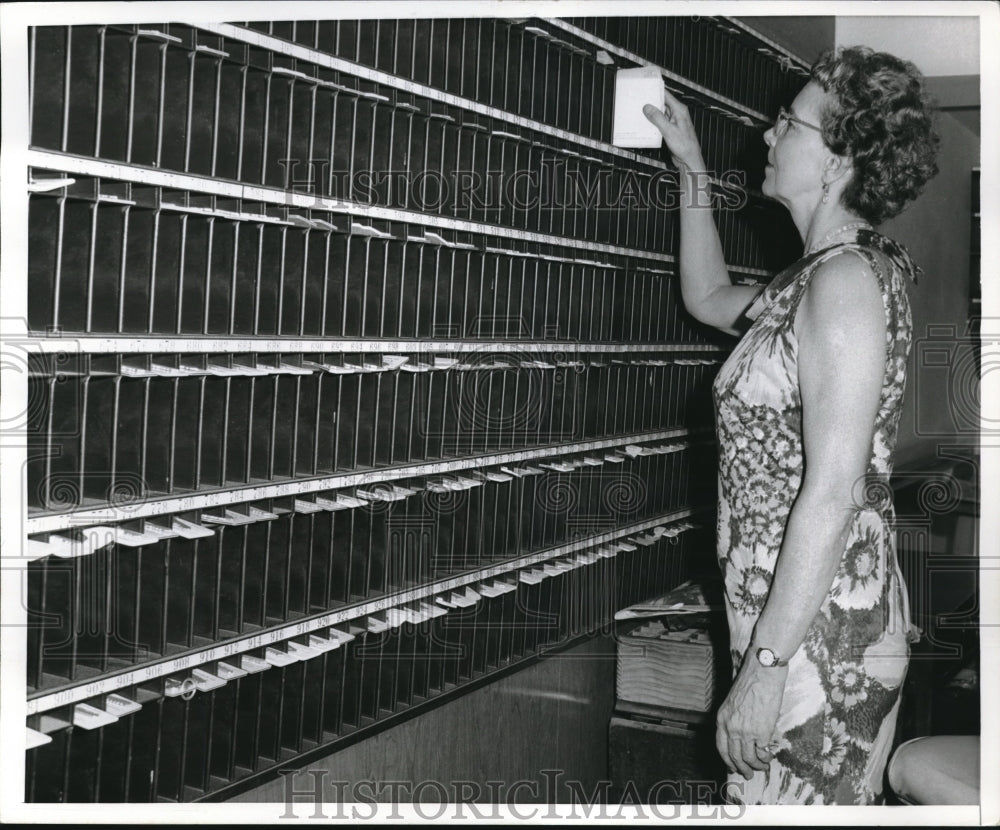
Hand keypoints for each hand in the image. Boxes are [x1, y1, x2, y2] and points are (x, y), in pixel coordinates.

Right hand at [642, 88, 704, 169]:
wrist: (689, 159)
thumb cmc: (685, 146)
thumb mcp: (669, 130)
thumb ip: (658, 118)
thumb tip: (648, 107)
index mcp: (679, 110)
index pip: (666, 95)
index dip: (656, 91)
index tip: (645, 88)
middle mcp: (677, 114)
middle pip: (661, 104)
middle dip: (651, 103)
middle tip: (639, 101)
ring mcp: (673, 122)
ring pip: (659, 114)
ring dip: (651, 114)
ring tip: (639, 112)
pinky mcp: (669, 130)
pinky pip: (659, 123)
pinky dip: (653, 123)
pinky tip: (646, 124)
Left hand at [715, 658, 786, 779]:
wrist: (763, 672)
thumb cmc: (750, 682)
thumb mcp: (732, 701)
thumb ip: (733, 718)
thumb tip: (740, 735)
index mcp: (722, 718)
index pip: (721, 746)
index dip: (727, 760)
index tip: (732, 766)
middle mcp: (731, 727)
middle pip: (734, 756)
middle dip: (741, 768)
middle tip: (748, 774)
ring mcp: (746, 731)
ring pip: (749, 758)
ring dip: (756, 766)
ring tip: (763, 767)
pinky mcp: (762, 732)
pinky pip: (762, 753)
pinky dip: (766, 758)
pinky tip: (769, 756)